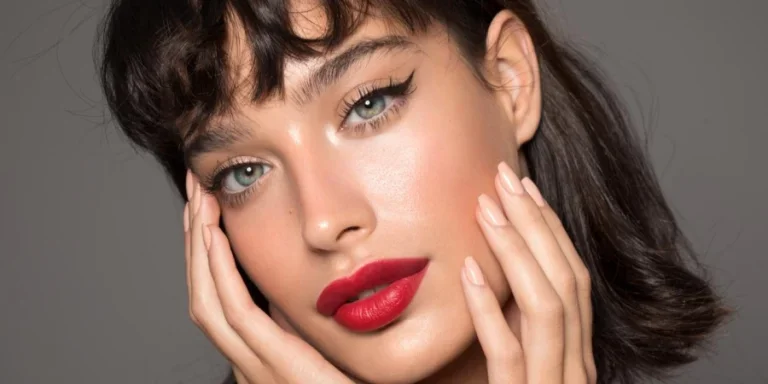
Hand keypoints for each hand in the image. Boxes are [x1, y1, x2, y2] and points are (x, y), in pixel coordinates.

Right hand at [183, 171, 353, 383]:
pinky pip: (236, 314)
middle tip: (196, 188)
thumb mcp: (316, 345)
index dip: (204, 252)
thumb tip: (282, 287)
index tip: (208, 206)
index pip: (215, 296)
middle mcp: (245, 361)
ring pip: (207, 298)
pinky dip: (219, 271)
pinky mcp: (274, 366)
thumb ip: (293, 322)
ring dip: (199, 245)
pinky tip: (214, 236)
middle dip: (194, 238)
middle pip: (202, 291)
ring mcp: (254, 367)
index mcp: (255, 355)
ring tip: (199, 201)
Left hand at [461, 162, 595, 383]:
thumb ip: (518, 330)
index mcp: (576, 355)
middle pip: (566, 281)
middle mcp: (574, 368)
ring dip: (515, 251)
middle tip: (504, 176)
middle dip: (535, 223)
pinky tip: (467, 272)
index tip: (525, 188)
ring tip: (485, 209)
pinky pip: (508, 354)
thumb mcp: (524, 368)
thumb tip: (491, 276)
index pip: (574, 279)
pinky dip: (489, 310)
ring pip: (545, 308)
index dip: (551, 229)